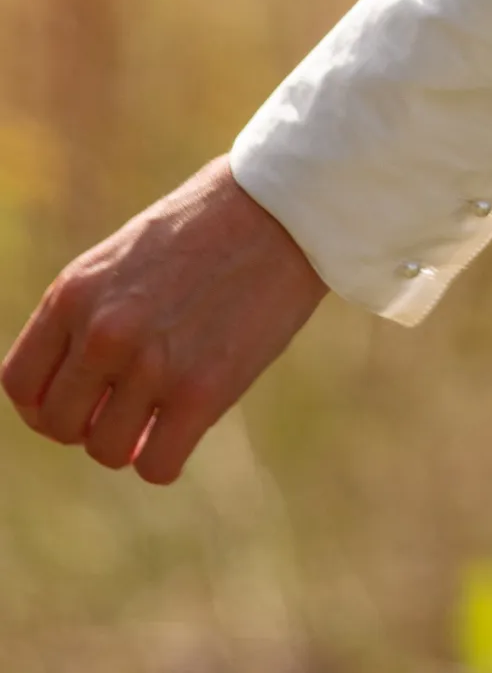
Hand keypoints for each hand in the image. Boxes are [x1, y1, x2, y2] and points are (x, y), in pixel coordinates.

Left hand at [1, 158, 325, 484]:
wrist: (284, 207)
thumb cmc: (211, 223)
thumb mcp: (126, 255)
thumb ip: (92, 311)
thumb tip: (79, 384)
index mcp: (74, 293)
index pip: (20, 383)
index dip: (45, 403)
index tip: (81, 399)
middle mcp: (101, 332)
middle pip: (59, 424)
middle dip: (90, 423)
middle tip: (128, 404)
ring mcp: (150, 364)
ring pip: (107, 450)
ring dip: (131, 442)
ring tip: (162, 411)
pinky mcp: (201, 391)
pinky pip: (157, 465)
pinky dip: (166, 458)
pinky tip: (187, 427)